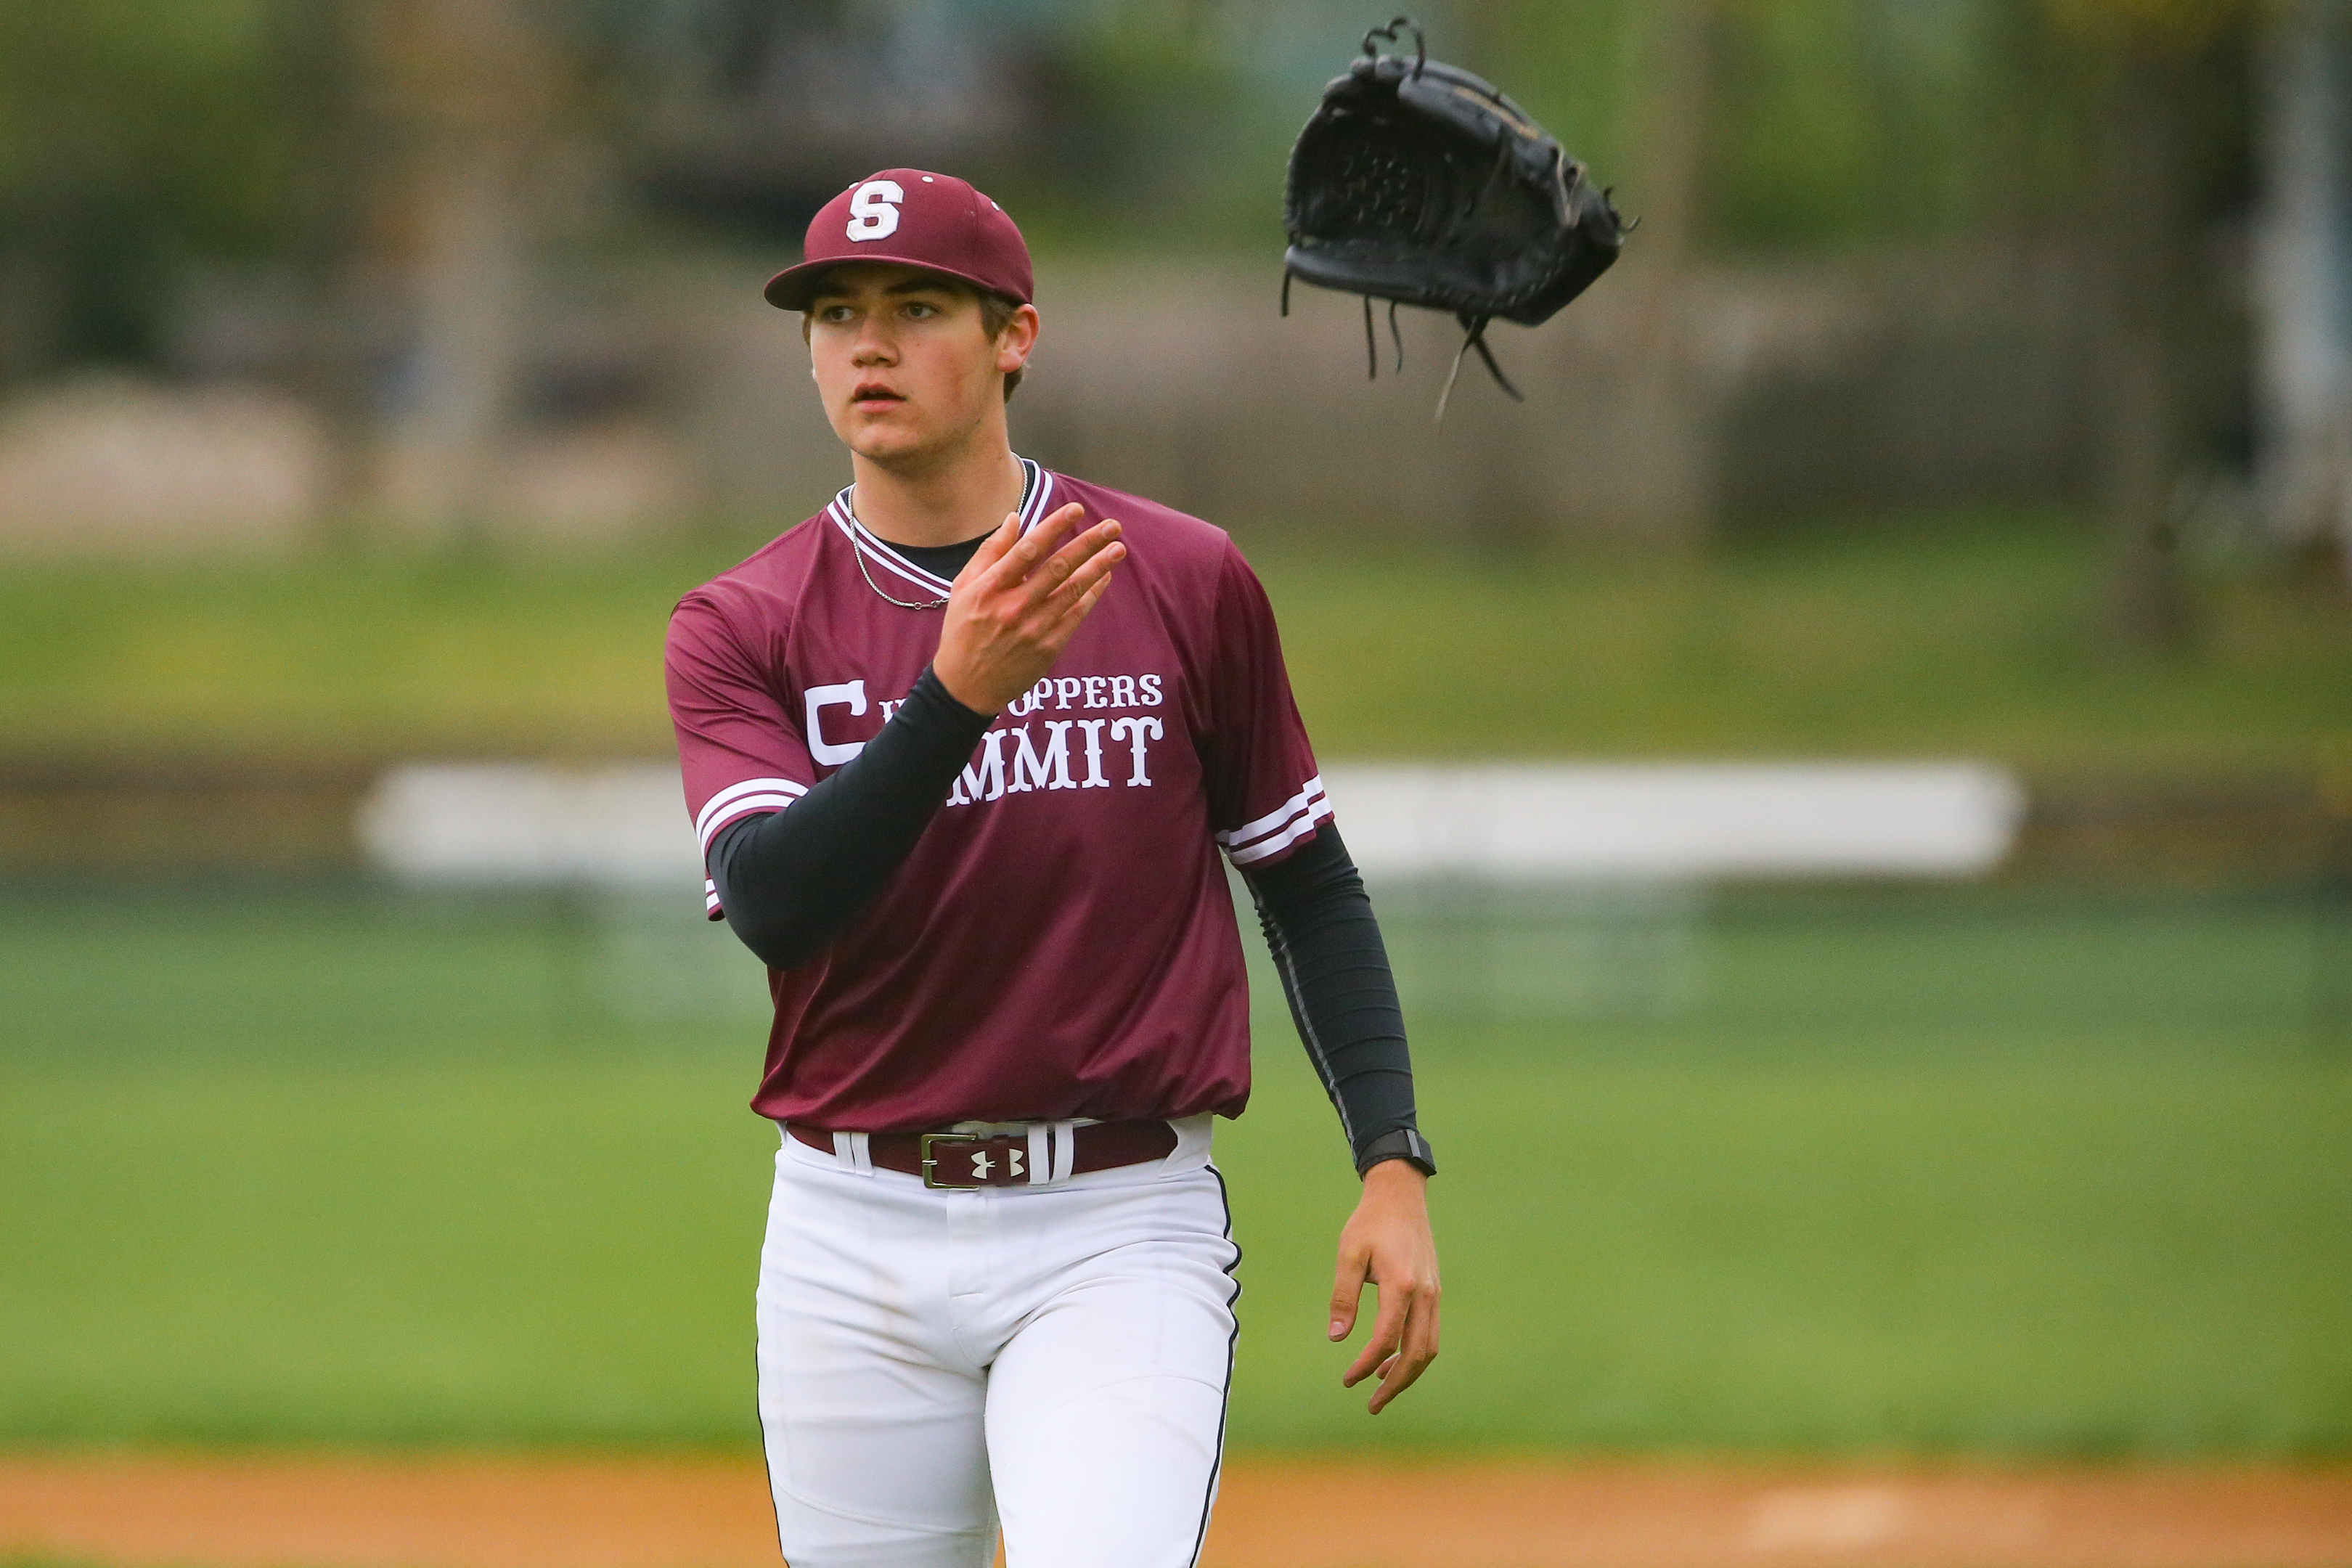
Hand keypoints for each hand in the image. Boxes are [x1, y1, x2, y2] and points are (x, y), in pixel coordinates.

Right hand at [932, 501, 1123, 712]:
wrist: (967, 687)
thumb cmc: (963, 631)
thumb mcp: (964, 588)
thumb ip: (990, 552)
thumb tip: (1014, 519)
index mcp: (990, 588)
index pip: (1027, 550)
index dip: (1054, 527)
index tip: (1076, 510)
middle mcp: (1014, 606)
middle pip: (1058, 567)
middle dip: (1089, 544)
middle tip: (1112, 527)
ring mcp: (1034, 628)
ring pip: (1073, 590)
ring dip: (1099, 567)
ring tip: (1118, 549)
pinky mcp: (1049, 647)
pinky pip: (1077, 614)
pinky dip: (1092, 594)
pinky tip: (1105, 577)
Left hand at [1329, 1158, 1439, 1413]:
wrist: (1401, 1196)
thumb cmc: (1370, 1223)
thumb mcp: (1348, 1254)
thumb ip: (1343, 1296)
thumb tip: (1337, 1339)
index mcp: (1402, 1285)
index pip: (1386, 1339)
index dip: (1366, 1365)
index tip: (1347, 1380)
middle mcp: (1425, 1294)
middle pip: (1417, 1355)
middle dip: (1395, 1385)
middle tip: (1371, 1405)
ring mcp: (1434, 1294)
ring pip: (1428, 1348)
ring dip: (1407, 1374)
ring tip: (1380, 1389)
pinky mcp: (1434, 1292)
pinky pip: (1429, 1334)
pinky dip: (1414, 1354)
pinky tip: (1391, 1360)